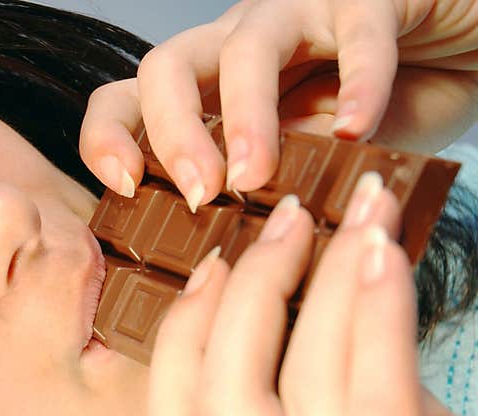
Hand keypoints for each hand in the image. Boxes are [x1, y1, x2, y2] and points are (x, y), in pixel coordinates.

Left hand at [80, 0, 477, 207]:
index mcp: (209, 91)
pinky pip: (356, 30)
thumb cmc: (370, 116)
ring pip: (247, 47)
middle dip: (170, 133)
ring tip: (258, 178)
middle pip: (165, 68)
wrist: (456, 56)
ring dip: (246, 118)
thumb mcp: (307, 168)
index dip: (108, 138)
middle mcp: (237, 48)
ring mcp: (297, 15)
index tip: (126, 188)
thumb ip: (270, 196)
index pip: (127, 101)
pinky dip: (356, 81)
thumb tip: (231, 256)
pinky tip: (355, 127)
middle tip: (200, 196)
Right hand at [146, 179, 477, 415]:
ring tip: (362, 213)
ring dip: (324, 281)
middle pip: (223, 402)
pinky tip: (385, 254)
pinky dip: (374, 315)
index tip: (210, 267)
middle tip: (286, 219)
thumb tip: (322, 297)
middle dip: (245, 293)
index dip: (177, 338)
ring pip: (300, 392)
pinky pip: (374, 405)